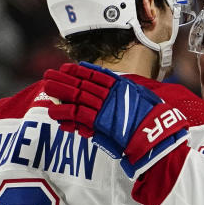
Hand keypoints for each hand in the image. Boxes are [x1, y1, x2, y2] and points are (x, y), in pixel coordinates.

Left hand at [42, 62, 188, 177]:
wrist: (156, 136)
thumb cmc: (154, 121)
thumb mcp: (143, 99)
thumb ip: (128, 94)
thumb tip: (119, 90)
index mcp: (122, 87)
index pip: (97, 75)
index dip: (81, 71)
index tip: (68, 67)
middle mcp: (111, 94)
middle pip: (83, 84)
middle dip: (64, 78)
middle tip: (49, 74)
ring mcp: (104, 107)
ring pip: (77, 96)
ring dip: (60, 91)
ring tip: (47, 88)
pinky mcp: (99, 122)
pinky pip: (77, 115)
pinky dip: (64, 112)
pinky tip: (53, 111)